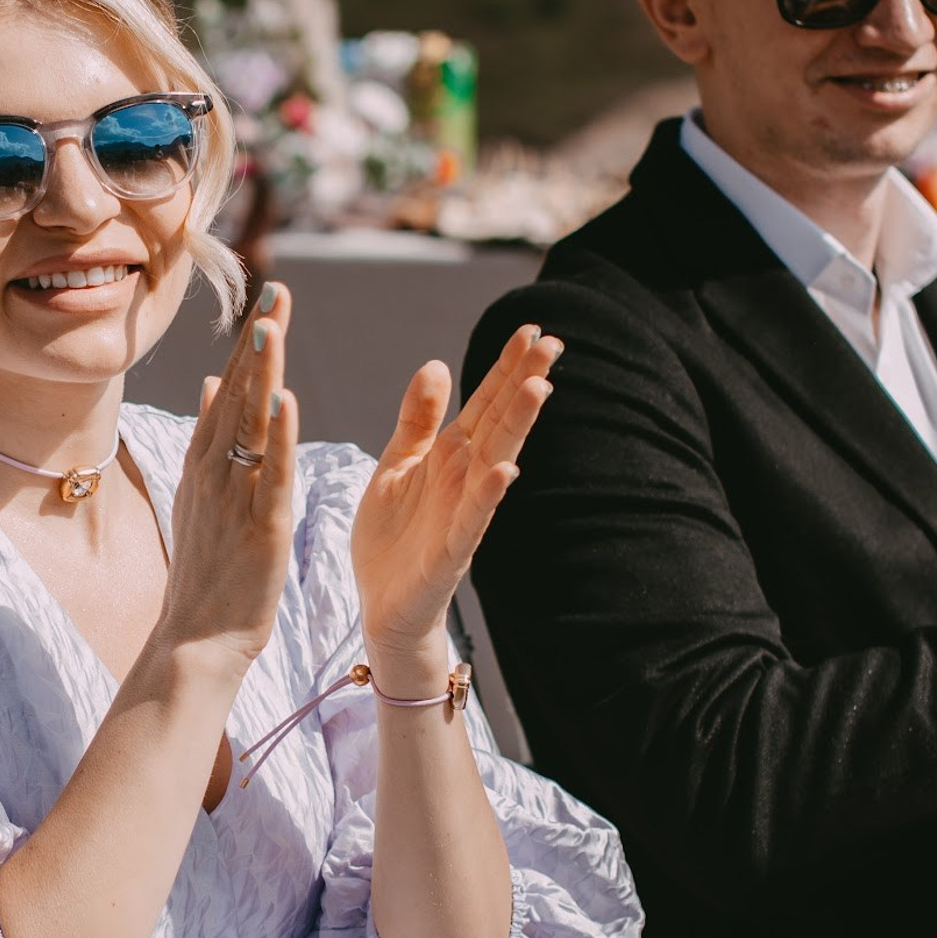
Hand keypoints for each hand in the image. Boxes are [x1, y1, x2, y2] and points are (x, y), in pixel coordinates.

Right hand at [155, 282, 298, 674]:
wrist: (195, 640)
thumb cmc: (207, 573)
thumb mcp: (202, 496)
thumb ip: (210, 438)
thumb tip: (214, 383)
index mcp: (206, 462)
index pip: (231, 389)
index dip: (249, 344)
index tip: (268, 299)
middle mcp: (215, 470)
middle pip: (239, 394)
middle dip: (258, 341)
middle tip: (278, 291)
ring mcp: (235, 497)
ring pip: (252, 425)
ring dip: (263, 373)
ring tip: (274, 324)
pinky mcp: (261, 527)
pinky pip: (271, 474)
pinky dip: (279, 436)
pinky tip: (287, 399)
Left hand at [350, 324, 560, 681]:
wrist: (382, 608)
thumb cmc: (393, 540)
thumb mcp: (396, 465)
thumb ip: (417, 420)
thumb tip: (436, 364)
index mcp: (450, 456)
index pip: (484, 402)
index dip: (505, 367)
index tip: (531, 329)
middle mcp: (464, 479)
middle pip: (499, 423)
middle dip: (523, 382)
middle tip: (554, 343)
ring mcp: (462, 515)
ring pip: (495, 462)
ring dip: (517, 427)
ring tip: (538, 387)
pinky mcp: (450, 553)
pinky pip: (472, 521)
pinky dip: (487, 495)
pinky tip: (504, 469)